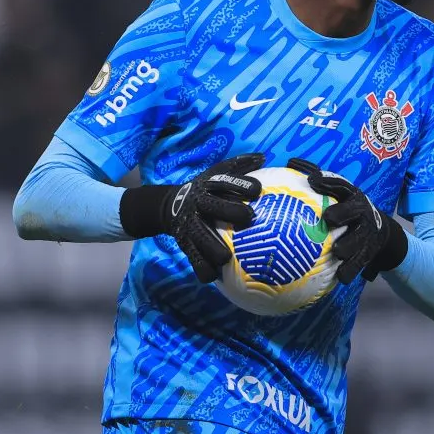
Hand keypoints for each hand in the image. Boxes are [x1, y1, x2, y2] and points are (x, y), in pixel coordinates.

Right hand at [120, 153, 264, 282]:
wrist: (170, 205)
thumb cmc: (205, 189)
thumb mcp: (216, 173)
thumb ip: (239, 166)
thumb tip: (263, 156)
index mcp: (209, 186)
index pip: (225, 181)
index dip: (241, 184)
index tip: (257, 189)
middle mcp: (199, 203)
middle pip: (214, 205)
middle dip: (230, 210)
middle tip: (248, 217)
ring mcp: (190, 223)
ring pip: (200, 235)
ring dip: (212, 246)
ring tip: (226, 258)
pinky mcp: (185, 241)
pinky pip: (192, 256)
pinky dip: (201, 267)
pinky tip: (211, 277)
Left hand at [287, 158, 407, 283]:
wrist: (380, 233)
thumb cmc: (349, 210)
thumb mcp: (340, 195)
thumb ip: (319, 183)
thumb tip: (289, 162)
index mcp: (352, 196)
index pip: (341, 185)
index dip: (328, 181)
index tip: (312, 180)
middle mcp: (362, 212)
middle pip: (355, 211)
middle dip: (343, 213)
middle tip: (329, 218)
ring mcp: (367, 233)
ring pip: (359, 239)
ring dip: (349, 245)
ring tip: (338, 251)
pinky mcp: (369, 252)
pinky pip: (360, 263)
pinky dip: (351, 270)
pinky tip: (341, 278)